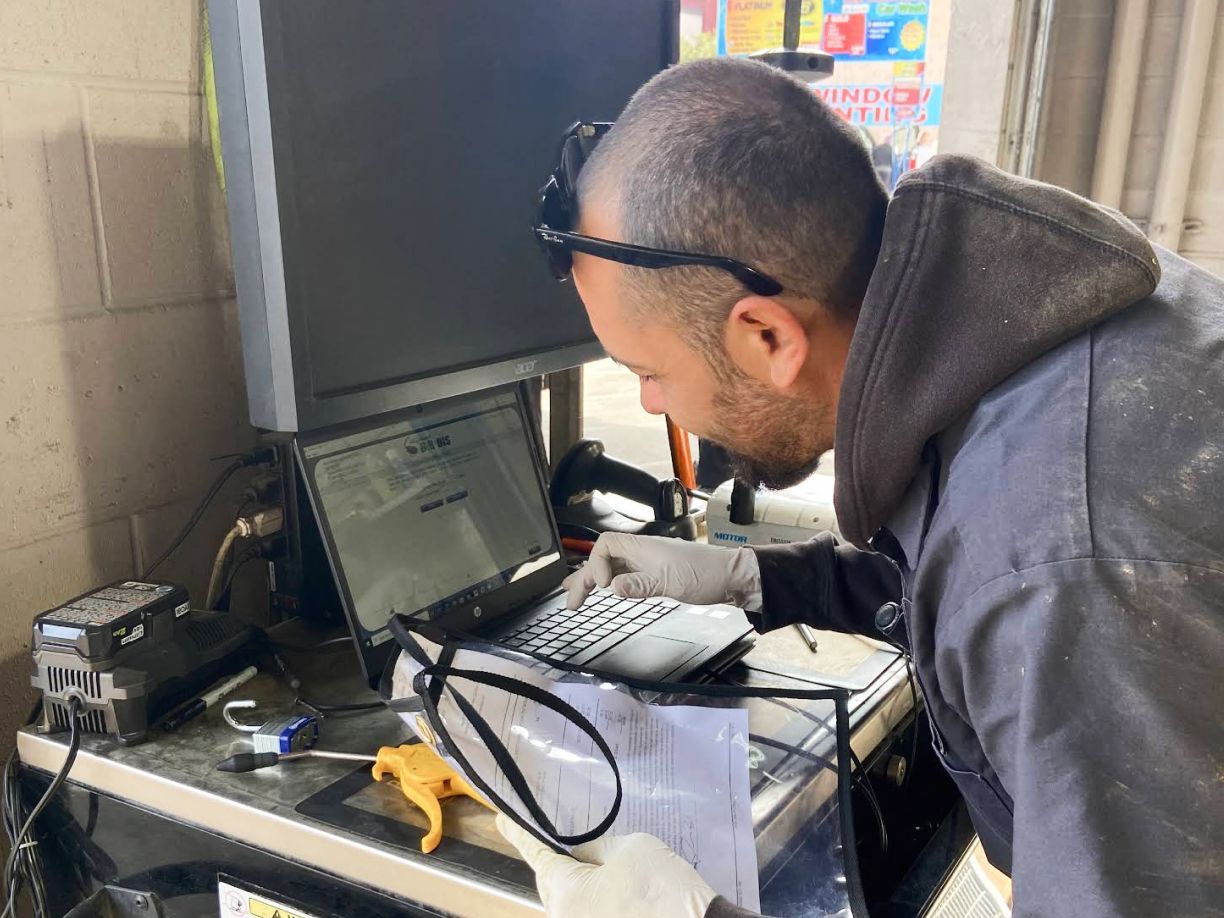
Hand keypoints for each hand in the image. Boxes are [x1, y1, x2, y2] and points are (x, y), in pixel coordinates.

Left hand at [497, 814, 717, 917]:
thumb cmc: (661, 886)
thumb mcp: (629, 848)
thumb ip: (596, 848)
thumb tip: (582, 856)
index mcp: (565, 891)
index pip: (535, 853)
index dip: (519, 833)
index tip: (503, 819)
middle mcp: (565, 917)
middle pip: (552, 882)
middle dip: (556, 861)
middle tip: (567, 840)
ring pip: (571, 900)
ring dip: (580, 882)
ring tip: (602, 865)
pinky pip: (588, 912)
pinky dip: (595, 899)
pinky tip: (617, 889)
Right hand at [562, 532, 761, 610]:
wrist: (730, 576)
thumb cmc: (705, 574)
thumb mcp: (671, 583)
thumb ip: (640, 585)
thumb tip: (612, 588)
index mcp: (642, 548)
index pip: (605, 546)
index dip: (596, 564)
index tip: (603, 587)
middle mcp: (641, 552)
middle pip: (603, 559)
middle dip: (584, 578)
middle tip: (572, 602)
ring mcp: (647, 562)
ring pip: (612, 568)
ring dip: (593, 581)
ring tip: (577, 597)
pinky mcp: (655, 572)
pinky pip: (625, 575)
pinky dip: (611, 583)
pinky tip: (607, 592)